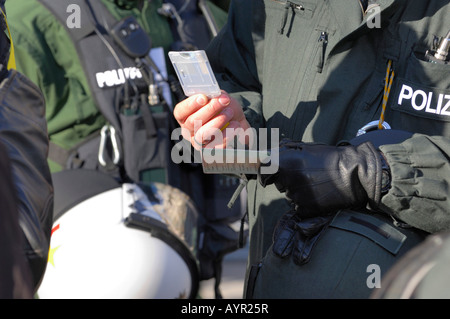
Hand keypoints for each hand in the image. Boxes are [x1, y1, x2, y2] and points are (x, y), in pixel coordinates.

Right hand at [173, 91, 251, 148]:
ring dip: (218, 121)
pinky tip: (235, 124)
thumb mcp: (218, 97)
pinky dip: (228, 133)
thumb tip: (214, 96)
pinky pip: (217, 145)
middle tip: (224, 101)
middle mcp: (189, 131)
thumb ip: (213, 95)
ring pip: (202, 135)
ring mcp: (199, 143)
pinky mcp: (212, 152)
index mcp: (185, 116)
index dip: (190, 104)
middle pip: (192, 122)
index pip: (180, 112)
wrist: (238, 122)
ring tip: (230, 112)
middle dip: (210, 109)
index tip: (204, 97)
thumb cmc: (224, 108)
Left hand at [259, 139, 382, 216]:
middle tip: (305, 174)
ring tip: (315, 183)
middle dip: (286, 180)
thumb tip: (266, 155)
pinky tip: (318, 193)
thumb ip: (283, 150)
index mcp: (285, 161)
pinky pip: (297, 207)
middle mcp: (288, 179)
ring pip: (288, 195)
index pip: (262, 171)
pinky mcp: (305, 208)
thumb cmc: (329, 157)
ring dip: (297, 191)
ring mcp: (296, 195)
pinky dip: (305, 202)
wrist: (354, 174)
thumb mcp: (305, 147)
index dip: (262, 175)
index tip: (265, 178)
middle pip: (277, 183)